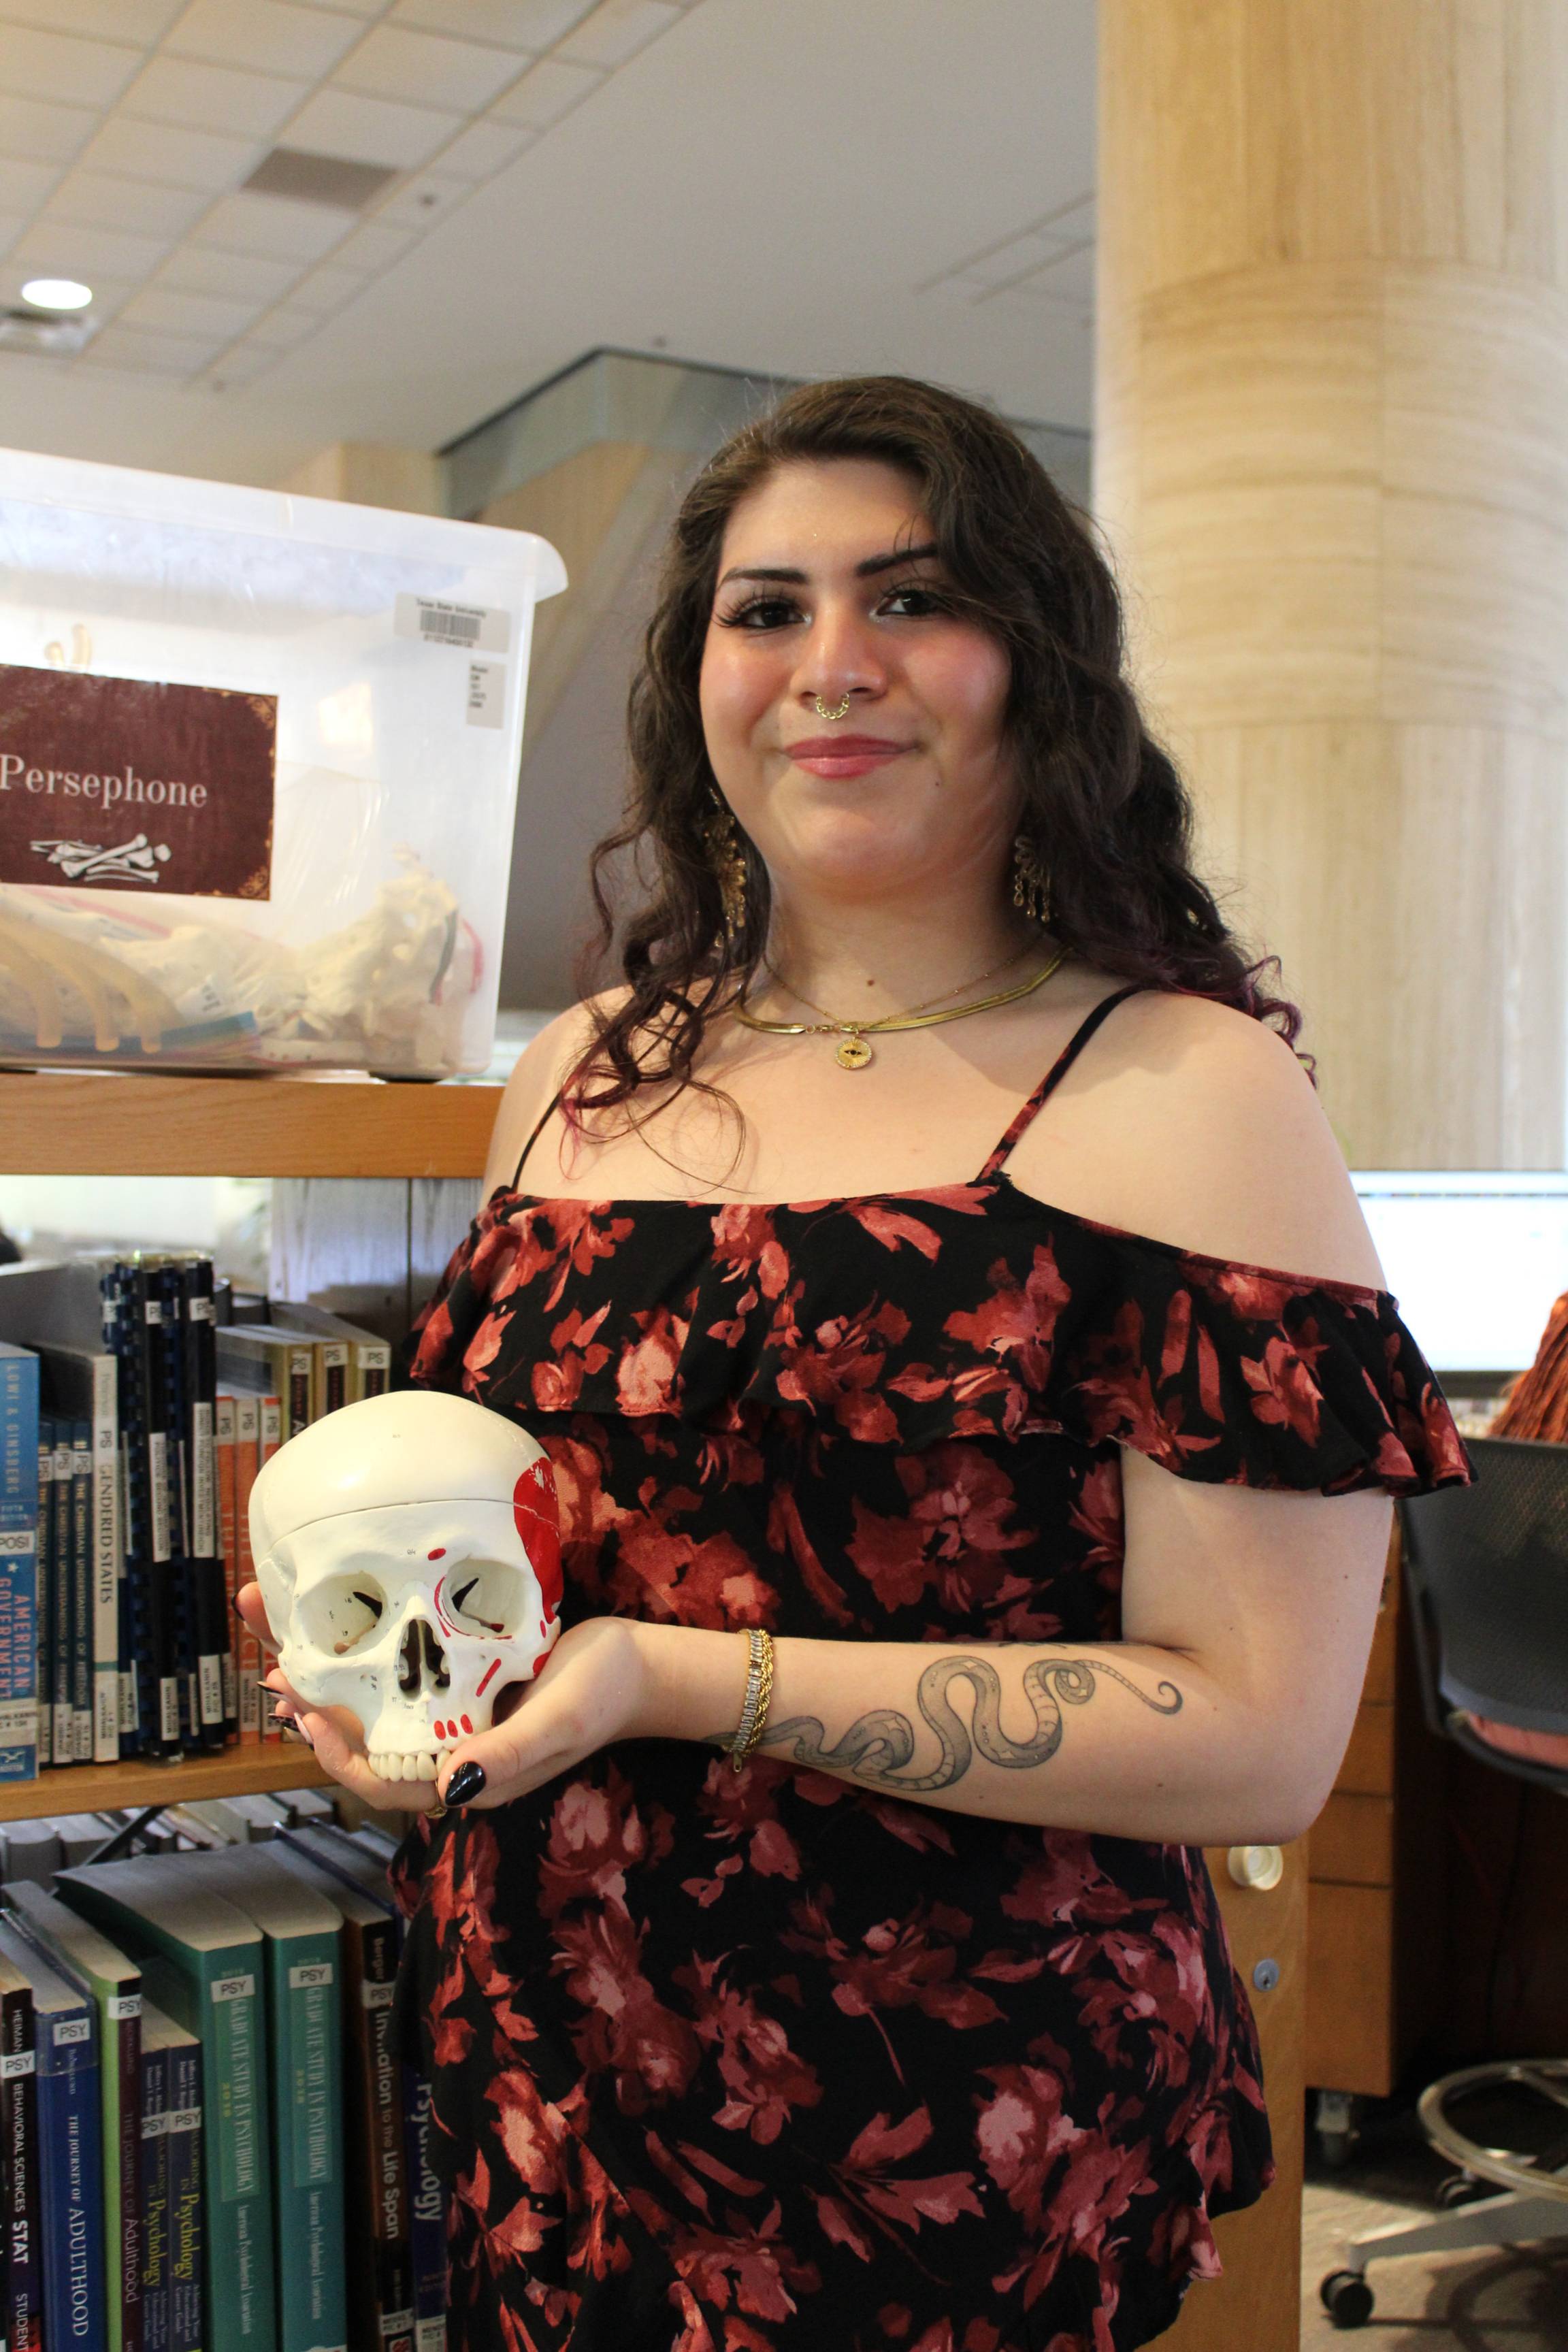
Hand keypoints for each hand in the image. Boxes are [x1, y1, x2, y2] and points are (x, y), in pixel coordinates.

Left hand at [234, 1587, 650, 1816]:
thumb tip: (450, 1791)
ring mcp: (452, 1718)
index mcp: (464, 1777)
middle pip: (364, 1740)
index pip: (381, 1781)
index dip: (337, 1754)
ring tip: (285, 1639)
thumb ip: (508, 1755)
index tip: (308, 1714)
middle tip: (273, 1665)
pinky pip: (400, 1677)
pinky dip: (366, 1653)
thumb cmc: (602, 1695)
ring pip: (374, 1706)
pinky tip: (346, 1622)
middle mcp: (447, 1753)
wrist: (639, 1667)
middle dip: (314, 1705)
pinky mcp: (460, 1683)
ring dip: (329, 1676)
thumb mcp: (557, 1721)